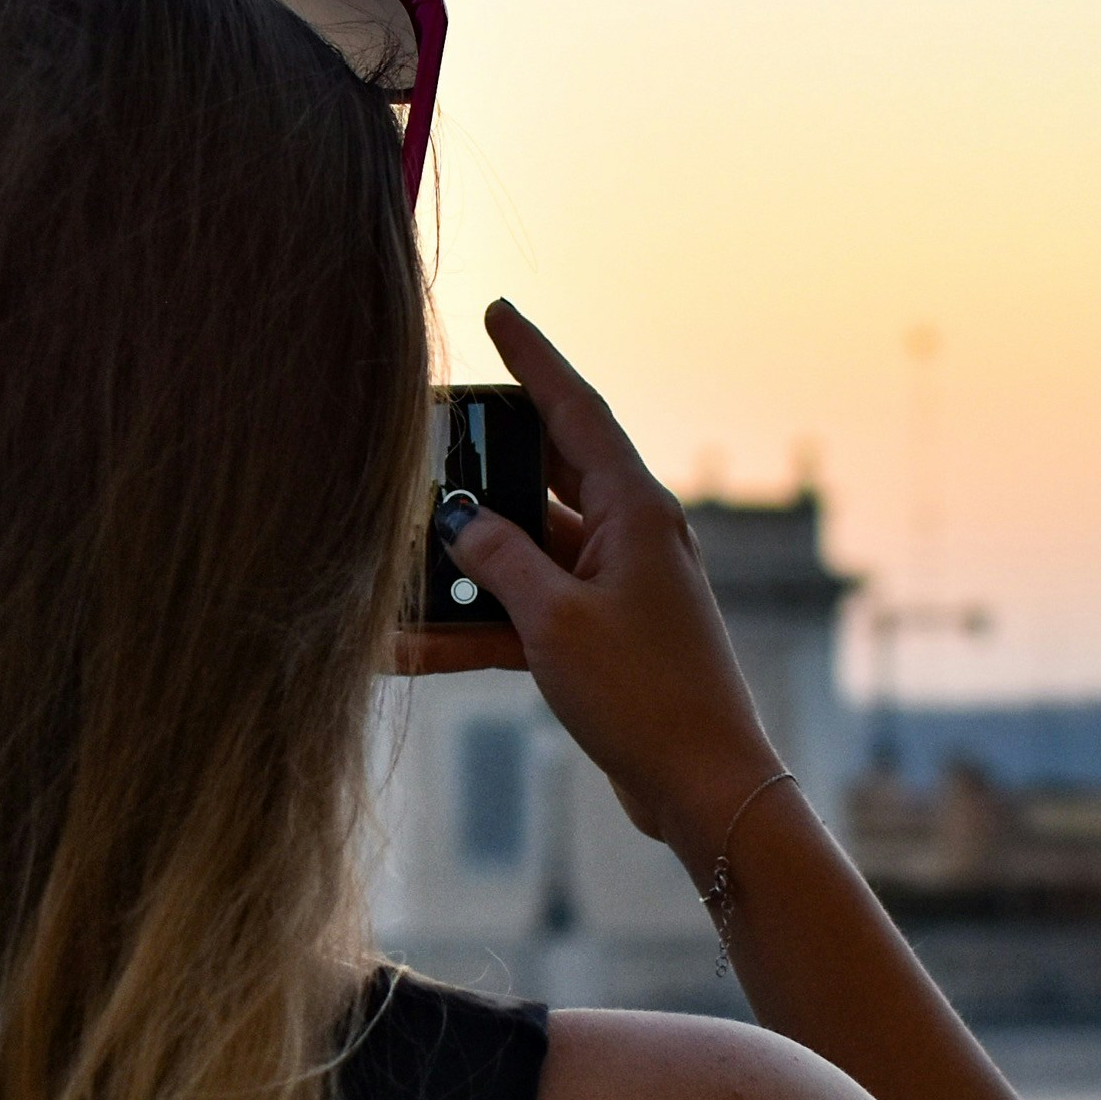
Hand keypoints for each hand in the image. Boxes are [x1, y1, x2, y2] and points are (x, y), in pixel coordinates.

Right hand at [418, 300, 785, 856]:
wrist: (704, 787)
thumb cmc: (647, 695)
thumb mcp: (555, 620)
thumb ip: (499, 559)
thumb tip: (459, 517)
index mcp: (636, 510)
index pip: (575, 408)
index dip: (533, 358)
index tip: (498, 312)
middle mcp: (630, 536)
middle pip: (545, 473)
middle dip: (485, 457)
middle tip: (428, 431)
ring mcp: (616, 588)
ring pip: (525, 551)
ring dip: (465, 561)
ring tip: (396, 556)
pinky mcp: (601, 638)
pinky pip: (526, 612)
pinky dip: (475, 625)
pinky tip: (410, 643)